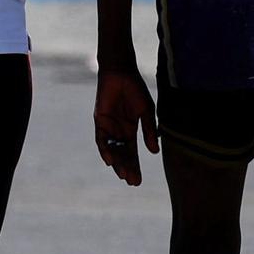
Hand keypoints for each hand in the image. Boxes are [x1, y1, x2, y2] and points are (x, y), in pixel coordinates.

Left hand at [93, 65, 158, 185]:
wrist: (121, 72)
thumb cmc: (135, 89)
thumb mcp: (146, 112)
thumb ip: (149, 131)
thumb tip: (154, 152)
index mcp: (131, 131)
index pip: (132, 153)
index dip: (135, 167)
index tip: (138, 182)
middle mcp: (118, 132)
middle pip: (122, 155)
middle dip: (127, 168)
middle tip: (131, 182)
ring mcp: (108, 127)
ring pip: (112, 149)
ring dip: (117, 162)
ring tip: (122, 175)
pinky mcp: (99, 121)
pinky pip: (101, 139)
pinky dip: (105, 149)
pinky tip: (110, 160)